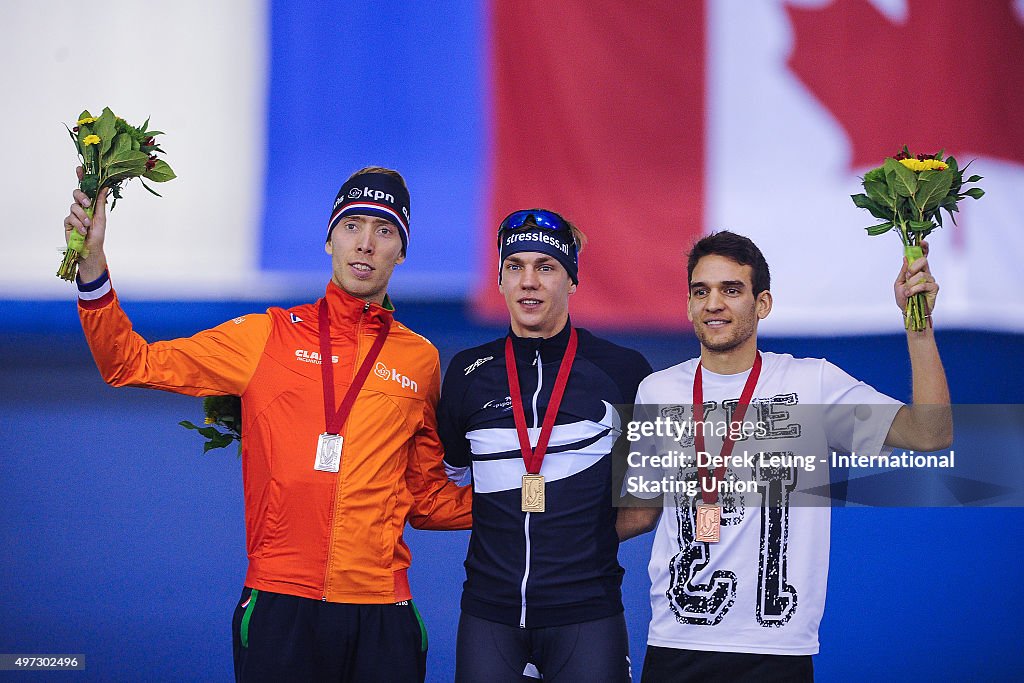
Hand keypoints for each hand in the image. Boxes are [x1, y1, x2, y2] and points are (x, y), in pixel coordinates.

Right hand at [63, 166, 108, 280]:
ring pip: (73, 206)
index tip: (80, 167)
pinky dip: (78, 224)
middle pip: (76, 193)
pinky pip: (70, 218)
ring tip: (88, 225)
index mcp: (90, 203)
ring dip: (82, 216)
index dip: (82, 177)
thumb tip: (105, 186)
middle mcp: (81, 206)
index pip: (86, 188)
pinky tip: (83, 231)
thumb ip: (100, 202)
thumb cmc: (97, 234)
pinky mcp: (67, 222)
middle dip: (82, 197)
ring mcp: (73, 214)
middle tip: (88, 205)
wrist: (91, 249)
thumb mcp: (101, 217)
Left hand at [894, 240, 938, 314]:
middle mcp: (926, 273)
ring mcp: (931, 280)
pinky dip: (915, 289)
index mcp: (917, 270)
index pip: (923, 256)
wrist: (908, 312)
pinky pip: (925, 284)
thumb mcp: (898, 283)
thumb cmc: (903, 298)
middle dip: (913, 268)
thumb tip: (905, 258)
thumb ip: (903, 271)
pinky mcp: (934, 288)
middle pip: (923, 261)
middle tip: (907, 277)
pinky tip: (911, 295)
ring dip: (911, 284)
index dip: (924, 248)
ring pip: (922, 275)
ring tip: (907, 292)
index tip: (922, 242)